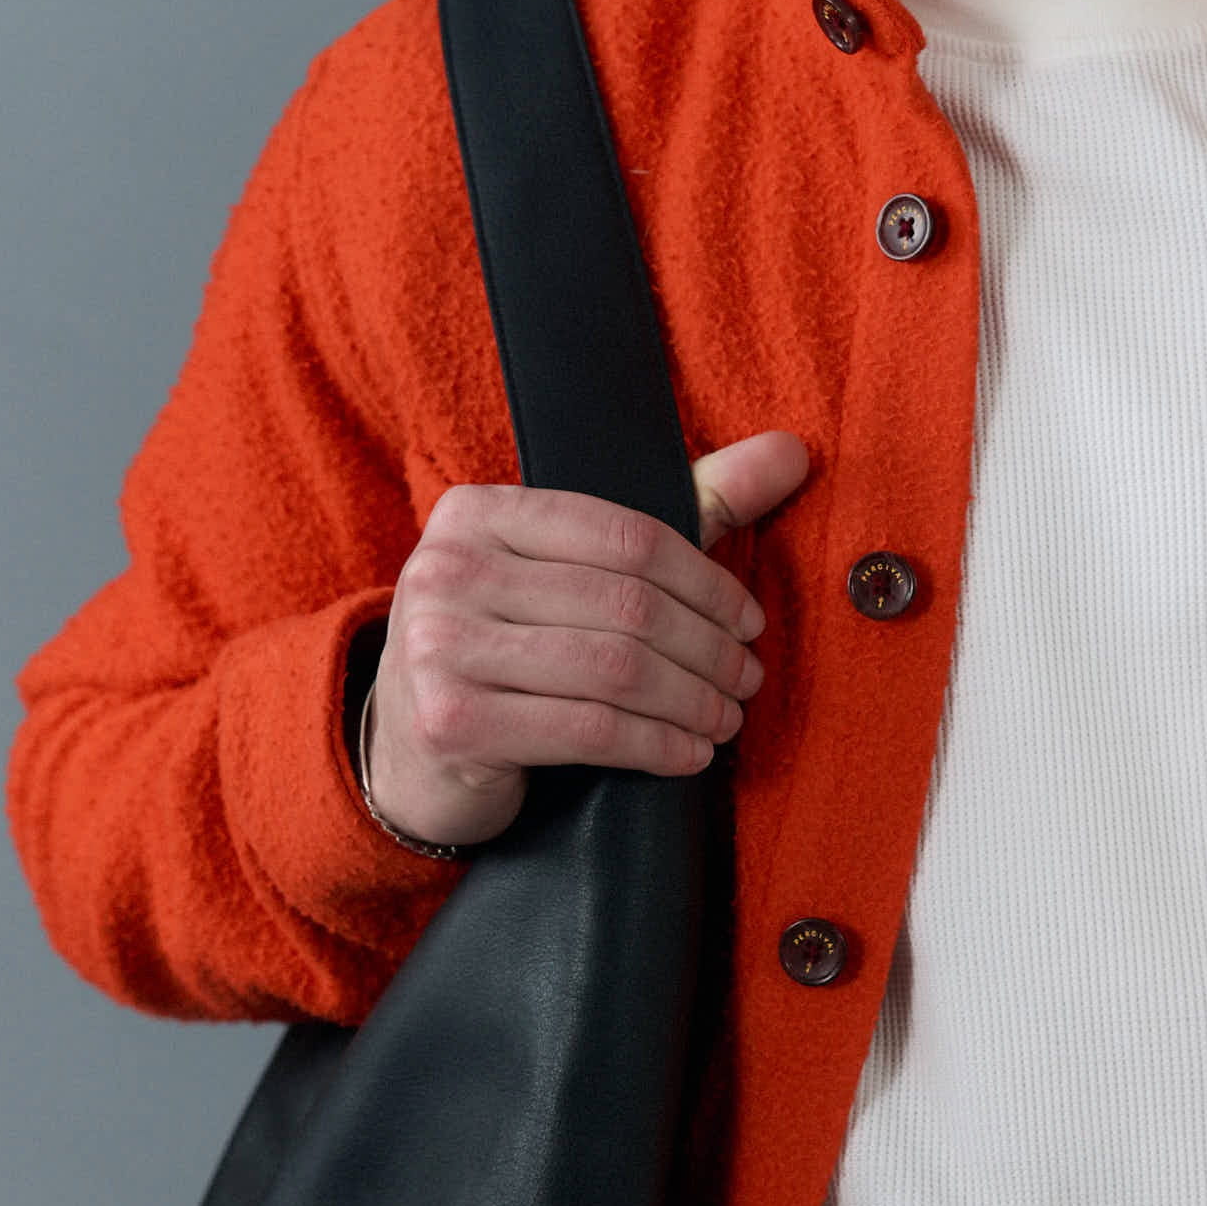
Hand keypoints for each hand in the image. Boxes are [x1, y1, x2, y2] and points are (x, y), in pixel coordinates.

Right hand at [360, 431, 812, 850]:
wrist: (414, 754)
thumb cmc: (513, 649)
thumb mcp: (581, 569)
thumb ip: (688, 504)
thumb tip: (792, 451)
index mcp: (480, 512)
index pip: (628, 536)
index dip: (708, 582)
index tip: (750, 623)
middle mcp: (447, 569)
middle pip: (627, 605)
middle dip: (708, 649)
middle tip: (746, 680)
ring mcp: (440, 647)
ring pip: (615, 670)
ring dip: (692, 701)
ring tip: (727, 717)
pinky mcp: (451, 722)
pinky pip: (588, 731)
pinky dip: (656, 746)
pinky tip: (689, 753)